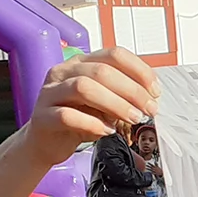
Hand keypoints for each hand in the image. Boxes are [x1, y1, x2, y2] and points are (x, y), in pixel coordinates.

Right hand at [22, 46, 158, 165]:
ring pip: (83, 88)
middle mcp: (64, 72)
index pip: (114, 54)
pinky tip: (107, 131)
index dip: (139, 71)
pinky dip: (92, 123)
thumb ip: (122, 96)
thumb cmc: (78, 119)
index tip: (155, 91)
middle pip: (101, 71)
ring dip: (115, 104)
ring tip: (133, 119)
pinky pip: (67, 115)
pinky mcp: (42, 116)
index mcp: (81, 63)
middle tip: (148, 110)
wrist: (47, 142)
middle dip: (132, 91)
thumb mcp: (105, 104)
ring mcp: (50, 93)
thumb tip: (149, 99)